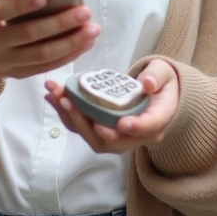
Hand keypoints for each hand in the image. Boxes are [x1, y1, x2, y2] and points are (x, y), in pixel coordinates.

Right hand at [0, 0, 99, 91]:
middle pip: (27, 35)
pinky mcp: (17, 73)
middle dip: (59, 23)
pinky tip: (85, 43)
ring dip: (71, 43)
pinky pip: (45, 67)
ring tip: (93, 29)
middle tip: (84, 12)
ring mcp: (3, 62)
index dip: (20, 5)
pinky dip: (68, 56)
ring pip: (41, 55)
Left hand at [44, 59, 180, 153]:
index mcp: (157, 122)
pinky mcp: (101, 132)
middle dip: (88, 124)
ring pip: (93, 138)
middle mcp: (136, 136)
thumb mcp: (164, 74)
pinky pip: (83, 128)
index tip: (121, 123)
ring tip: (56, 96)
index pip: (148, 128)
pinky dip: (67, 114)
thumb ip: (157, 77)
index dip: (135, 128)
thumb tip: (147, 83)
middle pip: (113, 140)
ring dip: (72, 119)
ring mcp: (117, 137)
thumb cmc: (161, 84)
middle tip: (70, 103)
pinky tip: (52, 96)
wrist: (156, 96)